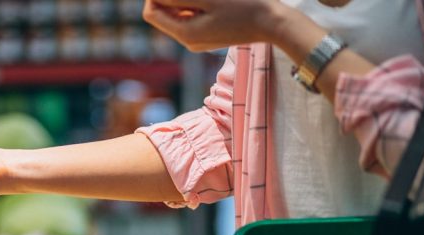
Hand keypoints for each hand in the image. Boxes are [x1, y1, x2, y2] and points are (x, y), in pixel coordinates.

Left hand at [142, 0, 291, 51]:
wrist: (273, 23)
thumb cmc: (244, 6)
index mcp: (184, 33)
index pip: (151, 12)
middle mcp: (187, 42)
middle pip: (163, 14)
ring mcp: (197, 41)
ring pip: (177, 14)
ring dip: (184, 0)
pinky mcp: (207, 37)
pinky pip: (191, 17)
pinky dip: (195, 5)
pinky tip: (212, 0)